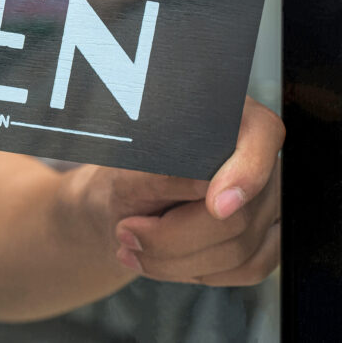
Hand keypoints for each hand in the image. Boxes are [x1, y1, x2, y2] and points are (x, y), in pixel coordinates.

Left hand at [82, 97, 281, 285]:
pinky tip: (160, 260)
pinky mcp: (267, 240)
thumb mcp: (130, 170)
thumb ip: (167, 171)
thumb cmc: (126, 176)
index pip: (262, 134)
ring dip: (173, 260)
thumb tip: (205, 184)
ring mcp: (269, 201)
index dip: (245, 173)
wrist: (121, 208)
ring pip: (239, 250)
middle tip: (126, 232)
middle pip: (239, 214)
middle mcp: (258, 157)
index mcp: (229, 118)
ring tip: (131, 245)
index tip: (215, 205)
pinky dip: (195, 272)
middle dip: (172, 236)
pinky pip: (246, 269)